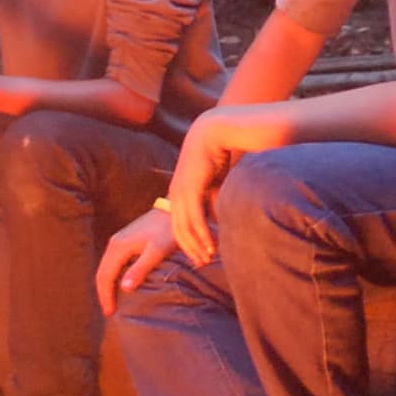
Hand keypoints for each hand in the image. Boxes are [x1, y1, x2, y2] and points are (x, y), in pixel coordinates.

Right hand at [95, 208, 177, 313]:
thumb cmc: (167, 231)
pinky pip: (113, 262)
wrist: (172, 210)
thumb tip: (124, 288)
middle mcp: (114, 243)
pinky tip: (120, 284)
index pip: (105, 276)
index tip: (110, 312)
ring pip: (106, 267)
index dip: (106, 296)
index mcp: (118, 247)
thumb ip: (140, 269)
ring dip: (107, 285)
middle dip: (104, 292)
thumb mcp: (156, 252)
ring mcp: (118, 240)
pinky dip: (113, 276)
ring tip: (112, 301)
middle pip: (102, 272)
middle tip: (109, 311)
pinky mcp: (125, 240)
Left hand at [163, 109, 252, 264]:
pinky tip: (210, 247)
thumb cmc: (218, 153)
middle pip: (178, 231)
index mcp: (180, 192)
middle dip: (191, 249)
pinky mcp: (189, 189)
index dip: (189, 242)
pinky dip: (201, 235)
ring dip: (196, 246)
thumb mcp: (214, 181)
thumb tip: (219, 214)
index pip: (179, 224)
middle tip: (203, 264)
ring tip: (207, 259)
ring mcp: (180, 192)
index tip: (200, 256)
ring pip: (184, 228)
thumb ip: (214, 198)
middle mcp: (176, 194)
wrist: (215, 131)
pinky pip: (194, 218)